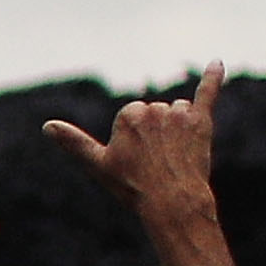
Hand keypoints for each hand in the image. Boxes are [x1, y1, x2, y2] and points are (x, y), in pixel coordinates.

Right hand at [44, 63, 230, 226]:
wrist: (172, 202)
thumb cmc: (133, 186)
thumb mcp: (98, 164)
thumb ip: (74, 142)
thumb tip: (47, 126)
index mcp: (128, 114)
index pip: (132, 118)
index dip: (134, 142)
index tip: (137, 161)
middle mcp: (154, 108)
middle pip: (155, 114)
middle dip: (156, 135)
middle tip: (156, 163)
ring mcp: (179, 114)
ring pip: (177, 112)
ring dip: (177, 128)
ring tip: (175, 156)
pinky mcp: (201, 120)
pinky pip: (207, 93)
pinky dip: (212, 78)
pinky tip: (217, 63)